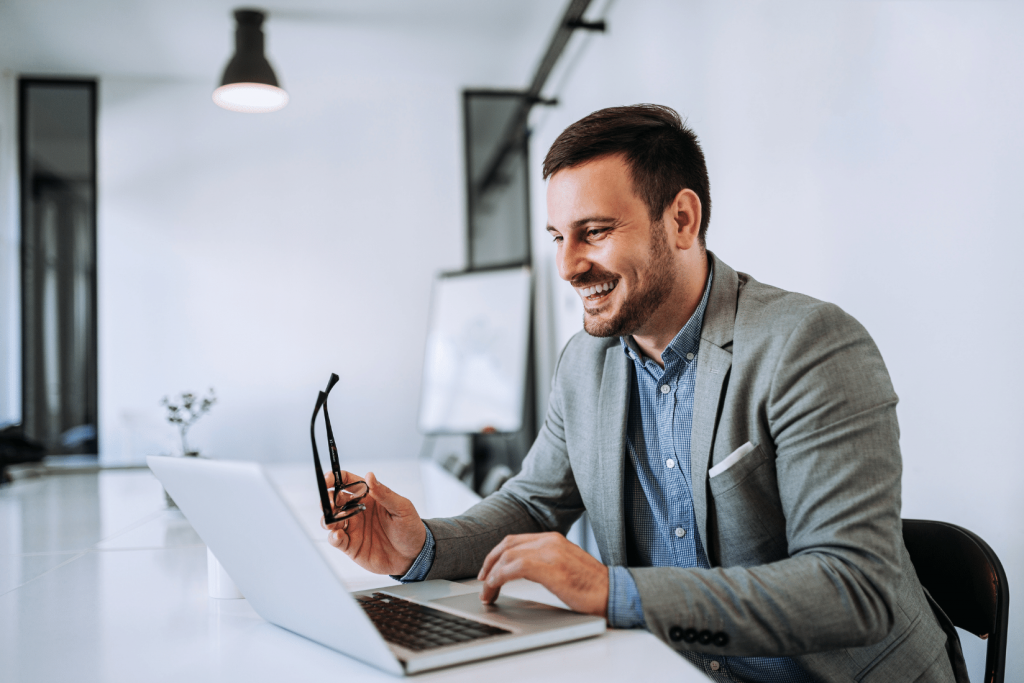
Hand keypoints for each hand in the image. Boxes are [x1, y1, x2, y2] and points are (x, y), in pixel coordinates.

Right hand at [322, 470, 426, 576]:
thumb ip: (384, 493)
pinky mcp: (351, 545)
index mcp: (368, 496)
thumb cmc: (410, 528)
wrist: (414, 555)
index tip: (327, 480)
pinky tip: (338, 535)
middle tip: (331, 503)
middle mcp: (357, 510)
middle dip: (327, 499)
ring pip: (330, 520)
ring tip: (332, 521)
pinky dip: (333, 537)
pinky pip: (335, 540)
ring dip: (327, 518)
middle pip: (333, 500)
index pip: (347, 481)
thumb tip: (370, 476)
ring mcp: (353, 528)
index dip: (335, 478)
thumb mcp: (402, 508)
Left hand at [477, 532, 607, 617]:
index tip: (488, 571)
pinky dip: (498, 578)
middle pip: (507, 545)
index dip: (496, 555)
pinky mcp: (550, 568)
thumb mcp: (566, 566)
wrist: (613, 593)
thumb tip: (523, 571)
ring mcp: (550, 552)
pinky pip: (513, 568)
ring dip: (491, 575)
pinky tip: (494, 589)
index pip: (515, 540)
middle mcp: (550, 541)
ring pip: (507, 556)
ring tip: (487, 592)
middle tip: (482, 581)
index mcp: (554, 539)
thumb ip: (546, 562)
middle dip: (489, 563)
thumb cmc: (591, 586)